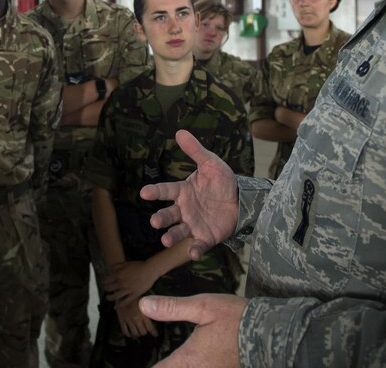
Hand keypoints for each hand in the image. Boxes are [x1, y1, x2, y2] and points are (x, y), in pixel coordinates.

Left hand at [104, 260, 156, 306]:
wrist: (149, 270)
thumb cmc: (138, 265)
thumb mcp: (126, 263)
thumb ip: (117, 266)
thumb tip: (110, 269)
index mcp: (119, 275)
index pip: (107, 280)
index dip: (104, 282)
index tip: (104, 282)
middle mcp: (121, 283)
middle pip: (109, 289)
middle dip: (106, 289)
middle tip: (105, 289)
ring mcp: (127, 290)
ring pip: (115, 296)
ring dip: (110, 298)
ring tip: (108, 297)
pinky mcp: (134, 295)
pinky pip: (125, 302)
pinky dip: (120, 305)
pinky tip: (116, 306)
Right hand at [116, 296, 157, 338]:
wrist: (122, 293)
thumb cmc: (134, 295)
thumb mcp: (145, 301)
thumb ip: (151, 309)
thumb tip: (157, 315)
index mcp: (143, 313)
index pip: (150, 327)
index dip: (153, 332)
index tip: (155, 334)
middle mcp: (136, 318)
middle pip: (143, 332)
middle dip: (145, 332)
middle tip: (145, 330)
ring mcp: (128, 320)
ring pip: (135, 333)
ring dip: (137, 334)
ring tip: (138, 332)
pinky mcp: (121, 320)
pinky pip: (125, 331)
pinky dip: (129, 334)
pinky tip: (130, 333)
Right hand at [140, 130, 237, 259]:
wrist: (242, 199)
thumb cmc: (222, 181)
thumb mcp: (211, 163)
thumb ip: (195, 150)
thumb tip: (180, 131)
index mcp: (183, 192)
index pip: (166, 191)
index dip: (155, 191)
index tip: (144, 192)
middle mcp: (184, 210)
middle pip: (169, 214)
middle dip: (161, 218)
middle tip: (155, 221)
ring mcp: (194, 224)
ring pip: (179, 232)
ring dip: (172, 236)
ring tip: (165, 240)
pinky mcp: (206, 237)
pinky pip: (198, 245)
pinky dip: (194, 250)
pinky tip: (193, 253)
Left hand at [140, 294, 245, 367]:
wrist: (270, 332)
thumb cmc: (236, 319)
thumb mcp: (203, 307)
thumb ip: (172, 308)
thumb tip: (143, 305)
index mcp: (188, 360)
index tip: (135, 362)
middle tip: (157, 361)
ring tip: (166, 361)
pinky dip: (188, 367)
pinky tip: (186, 362)